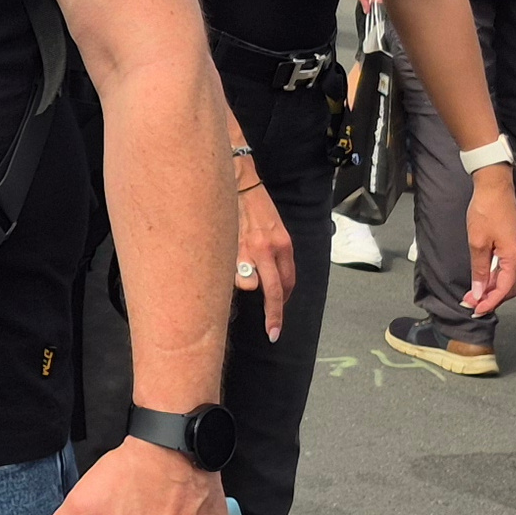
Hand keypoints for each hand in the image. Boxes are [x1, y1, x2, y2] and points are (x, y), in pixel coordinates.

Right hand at [234, 182, 294, 342]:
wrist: (238, 181)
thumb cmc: (255, 206)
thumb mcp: (274, 229)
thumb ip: (273, 254)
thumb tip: (265, 281)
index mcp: (283, 244)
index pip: (288, 282)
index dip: (284, 302)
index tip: (279, 314)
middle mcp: (268, 248)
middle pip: (274, 292)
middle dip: (274, 316)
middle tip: (273, 332)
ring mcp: (247, 248)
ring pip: (250, 285)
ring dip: (246, 286)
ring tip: (240, 277)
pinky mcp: (228, 246)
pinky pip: (232, 272)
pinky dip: (231, 274)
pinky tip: (227, 265)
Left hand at [461, 164, 515, 314]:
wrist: (494, 188)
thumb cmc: (486, 210)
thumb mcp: (477, 243)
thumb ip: (479, 269)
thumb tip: (478, 291)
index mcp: (515, 258)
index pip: (504, 290)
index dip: (489, 302)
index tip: (476, 309)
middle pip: (508, 288)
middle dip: (490, 299)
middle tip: (471, 305)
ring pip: (507, 280)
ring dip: (491, 289)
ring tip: (473, 295)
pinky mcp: (514, 246)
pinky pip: (506, 270)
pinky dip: (494, 278)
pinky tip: (481, 282)